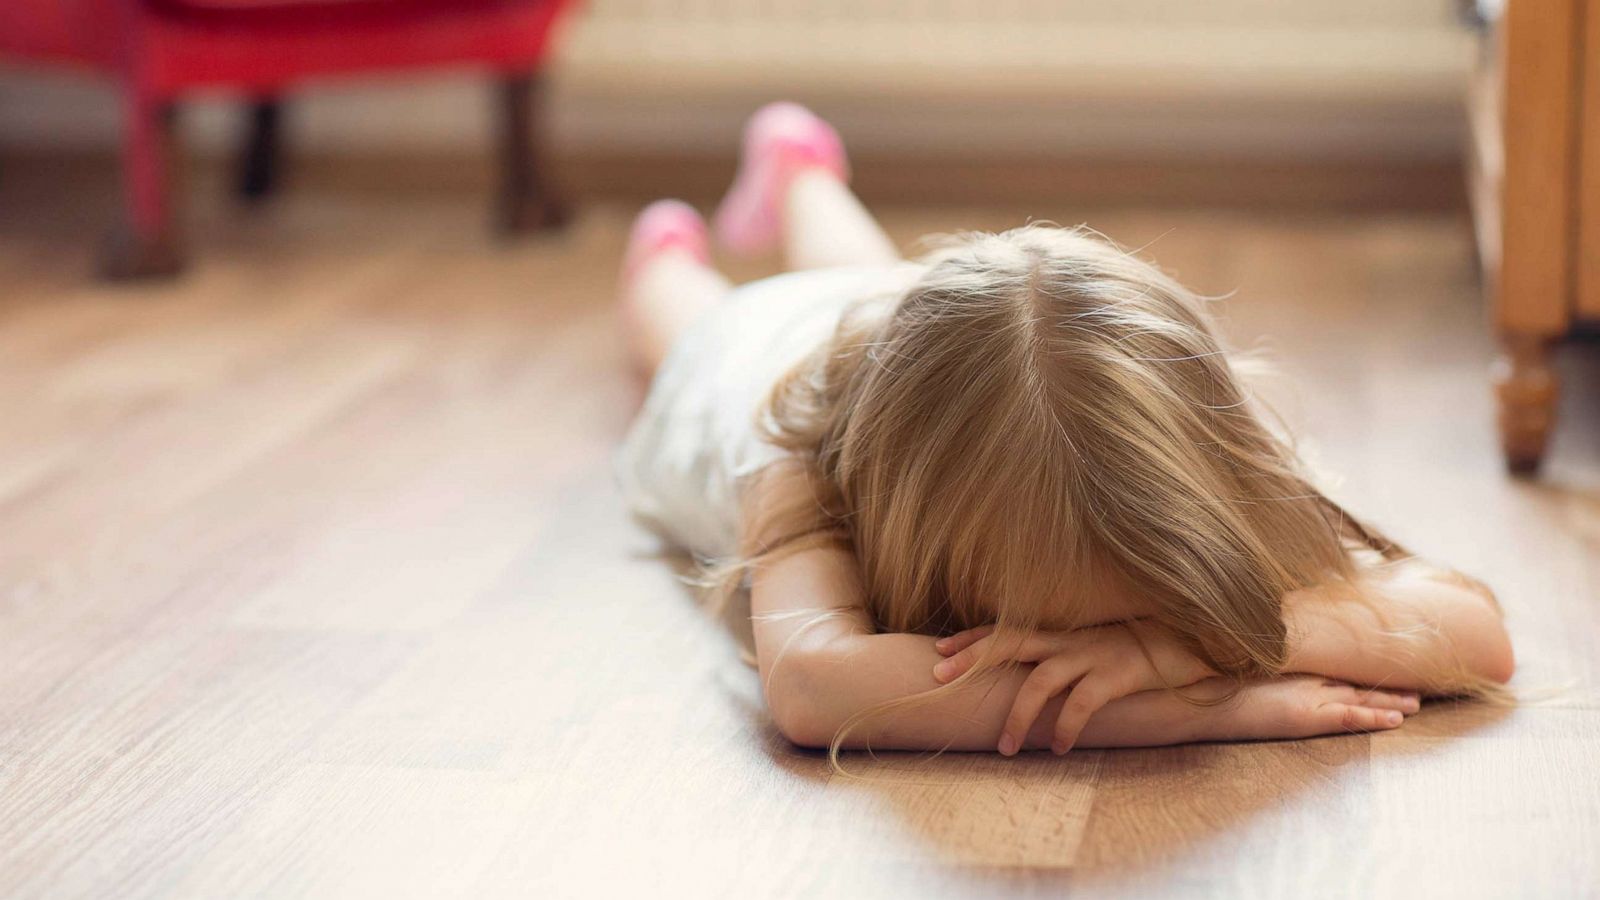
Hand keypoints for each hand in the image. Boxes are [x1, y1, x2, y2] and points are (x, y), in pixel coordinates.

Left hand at [933, 621, 1212, 755]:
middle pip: (1011, 642)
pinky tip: (1056, 748)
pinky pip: (1082, 703)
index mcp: (1063, 633)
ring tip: (1004, 748)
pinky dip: (1065, 726)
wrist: (1191, 641)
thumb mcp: (1096, 649)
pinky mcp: (1117, 675)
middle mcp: (1070, 640)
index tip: (940, 650)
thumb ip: (1067, 658)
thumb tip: (1034, 683)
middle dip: (974, 659)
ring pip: (1041, 680)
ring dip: (1017, 714)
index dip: (973, 638)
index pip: (1008, 629)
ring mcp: (1092, 656)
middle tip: (940, 679)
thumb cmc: (1140, 649)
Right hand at [1201, 675, 1420, 740]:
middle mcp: (1305, 679)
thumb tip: (1265, 665)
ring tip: (1417, 703)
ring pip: (1360, 697)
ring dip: (1389, 701)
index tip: (1383, 667)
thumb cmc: (1213, 689)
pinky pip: (1349, 716)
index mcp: (1292, 670)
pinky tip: (1395, 720)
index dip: (1360, 670)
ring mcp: (1307, 695)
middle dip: (1384, 685)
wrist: (1201, 700)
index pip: (1335, 669)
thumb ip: (1260, 667)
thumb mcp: (1241, 674)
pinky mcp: (1306, 715)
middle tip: (1415, 687)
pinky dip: (1372, 717)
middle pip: (1353, 680)